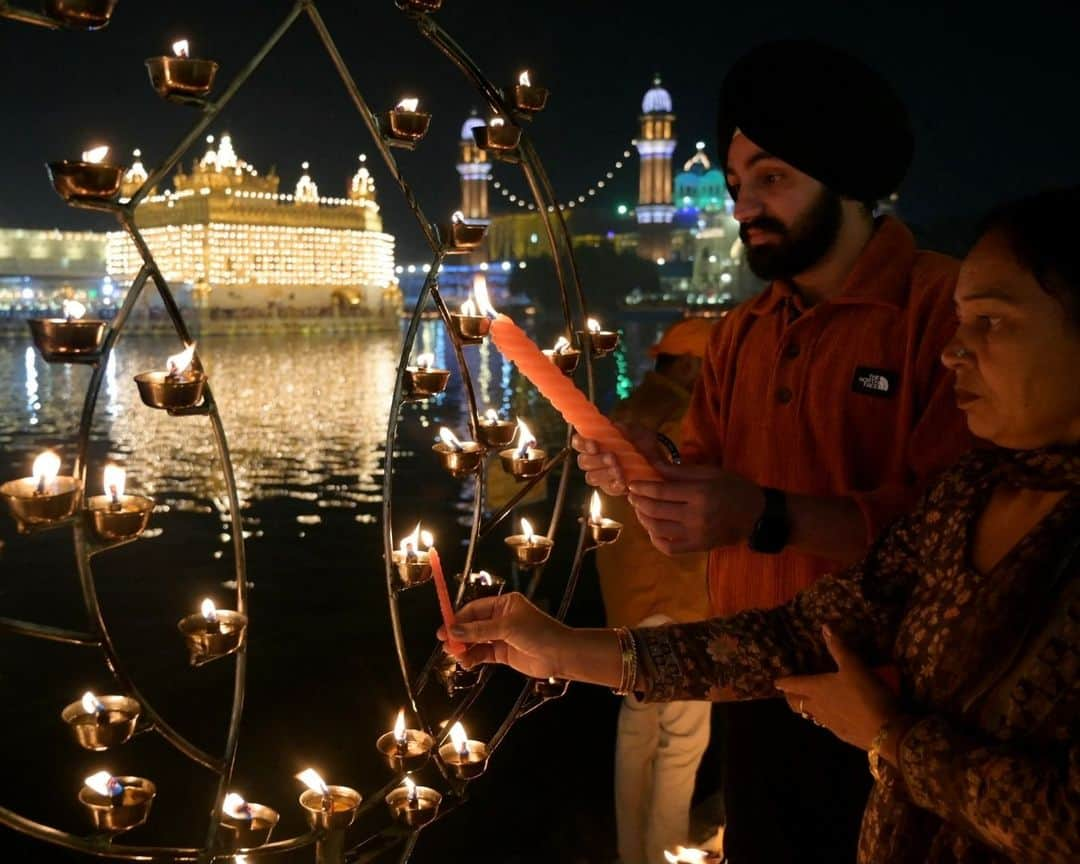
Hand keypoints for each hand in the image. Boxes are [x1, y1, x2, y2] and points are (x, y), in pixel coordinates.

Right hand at [437, 593, 566, 679]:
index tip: (444, 629)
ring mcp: (501, 636)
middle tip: (445, 644)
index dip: (458, 618)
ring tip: (455, 656)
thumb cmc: (538, 633)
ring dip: (465, 648)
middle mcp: (501, 618)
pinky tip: (466, 662)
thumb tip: (453, 631)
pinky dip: (473, 658)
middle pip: (473, 625)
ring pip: (476, 641)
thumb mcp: (507, 627)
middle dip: (459, 635)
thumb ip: (479, 630)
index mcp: (504, 604)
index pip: (474, 609)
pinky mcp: (503, 653)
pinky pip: (483, 654)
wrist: (560, 655)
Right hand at [572, 425, 665, 495]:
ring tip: (619, 471)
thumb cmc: (643, 442)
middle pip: (583, 462)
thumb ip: (625, 429)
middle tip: (612, 458)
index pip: (578, 442)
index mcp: (596, 441)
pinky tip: (623, 482)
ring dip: (604, 473)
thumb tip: (615, 426)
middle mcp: (594, 459)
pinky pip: (607, 489)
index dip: (582, 444)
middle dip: (596, 460)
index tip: (594, 445)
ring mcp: (601, 475)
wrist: (659, 460)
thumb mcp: (638, 432)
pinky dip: (614, 485)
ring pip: (591, 477)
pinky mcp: (610, 487)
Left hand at [625, 462, 763, 554]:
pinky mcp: (698, 547)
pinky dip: (655, 539)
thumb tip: (653, 465)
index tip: (632, 484)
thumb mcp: (710, 472)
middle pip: (655, 510)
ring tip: (639, 510)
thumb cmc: (733, 488)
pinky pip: (669, 548)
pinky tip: (652, 529)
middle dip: (639, 502)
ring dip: (643, 519)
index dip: (642, 487)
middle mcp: (695, 516)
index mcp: (699, 493)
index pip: (661, 491)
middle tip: (632, 496)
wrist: (756, 515)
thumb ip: (680, 471)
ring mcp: (696, 535)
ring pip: (658, 529)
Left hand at [775, 626, 898, 750]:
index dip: (783, 682)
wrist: (887, 732)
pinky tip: (833, 715)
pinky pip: (827, 725)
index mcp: (816, 689)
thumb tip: (825, 626)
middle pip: (796, 704)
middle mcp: (818, 708)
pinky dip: (824, 718)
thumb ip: (839, 647)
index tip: (776, 682)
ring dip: (807, 708)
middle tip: (790, 692)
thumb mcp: (854, 666)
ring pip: (811, 716)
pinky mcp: (843, 735)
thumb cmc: (866, 694)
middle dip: (791, 697)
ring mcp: (829, 724)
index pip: (792, 685)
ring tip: (809, 701)